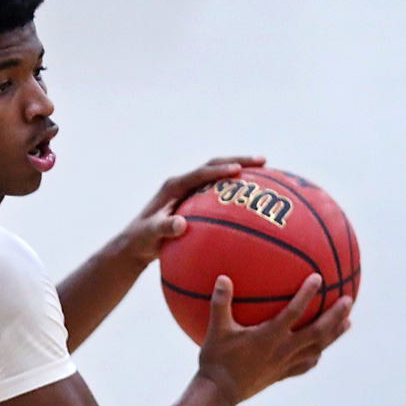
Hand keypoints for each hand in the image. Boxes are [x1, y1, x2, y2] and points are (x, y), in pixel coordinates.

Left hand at [118, 155, 267, 266]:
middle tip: (264, 161)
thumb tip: (181, 225)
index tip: (239, 170)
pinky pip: (221, 195)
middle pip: (215, 166)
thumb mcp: (149, 235)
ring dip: (242, 173)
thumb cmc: (140, 240)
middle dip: (240, 161)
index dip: (219, 170)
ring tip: (269, 175)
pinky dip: (237, 194)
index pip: (200, 172)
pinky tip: (256, 204)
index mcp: (173, 186)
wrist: (135, 244)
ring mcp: (190, 191)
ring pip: (220, 177)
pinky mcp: (196, 202)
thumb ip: (163, 228)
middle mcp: (183, 184)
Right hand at [197, 274, 351, 404]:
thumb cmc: (216, 360)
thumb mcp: (216, 331)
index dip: (307, 294)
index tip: (319, 278)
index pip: (294, 312)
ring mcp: (285, 364)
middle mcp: (283, 349)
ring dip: (334, 334)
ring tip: (348, 322)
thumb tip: (223, 278)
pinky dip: (316, 357)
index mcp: (269, 336)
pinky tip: (320, 352)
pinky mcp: (281, 375)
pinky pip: (305, 365)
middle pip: (317, 331)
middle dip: (335, 315)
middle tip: (349, 300)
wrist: (219, 393)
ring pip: (317, 348)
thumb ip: (220, 304)